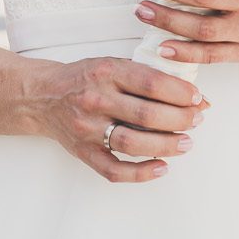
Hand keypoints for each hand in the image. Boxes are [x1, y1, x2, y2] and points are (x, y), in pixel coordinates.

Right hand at [20, 56, 204, 183]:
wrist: (40, 96)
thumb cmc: (83, 79)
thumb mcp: (112, 65)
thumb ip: (147, 77)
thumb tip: (194, 96)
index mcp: (105, 72)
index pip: (151, 82)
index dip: (180, 92)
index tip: (197, 98)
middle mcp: (95, 99)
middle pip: (147, 114)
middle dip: (180, 119)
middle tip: (197, 120)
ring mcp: (87, 128)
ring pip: (134, 143)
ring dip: (167, 145)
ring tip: (186, 143)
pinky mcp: (82, 152)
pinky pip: (114, 170)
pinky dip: (141, 173)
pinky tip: (162, 167)